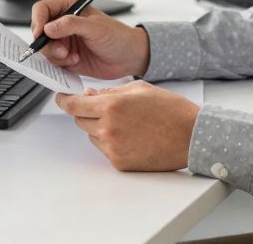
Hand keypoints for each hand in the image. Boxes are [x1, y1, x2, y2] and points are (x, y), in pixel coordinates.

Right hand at [30, 0, 149, 78]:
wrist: (128, 57)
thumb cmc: (117, 36)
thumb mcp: (95, 27)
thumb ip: (71, 25)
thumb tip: (49, 27)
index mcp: (69, 8)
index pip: (42, 9)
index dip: (37, 21)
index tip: (40, 34)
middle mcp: (63, 24)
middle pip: (39, 31)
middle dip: (47, 44)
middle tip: (62, 51)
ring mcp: (64, 41)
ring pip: (44, 49)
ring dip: (56, 55)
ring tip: (72, 57)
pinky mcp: (66, 57)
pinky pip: (52, 62)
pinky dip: (61, 64)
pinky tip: (75, 61)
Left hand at [55, 81, 199, 170]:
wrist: (191, 135)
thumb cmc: (170, 110)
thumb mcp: (138, 89)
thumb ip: (109, 92)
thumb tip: (90, 95)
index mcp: (111, 107)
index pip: (73, 105)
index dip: (64, 101)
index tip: (61, 98)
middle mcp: (108, 129)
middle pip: (81, 121)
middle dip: (89, 113)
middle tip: (110, 109)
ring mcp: (113, 148)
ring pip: (93, 136)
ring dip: (101, 128)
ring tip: (129, 123)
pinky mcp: (120, 163)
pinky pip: (106, 150)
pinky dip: (113, 142)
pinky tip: (133, 136)